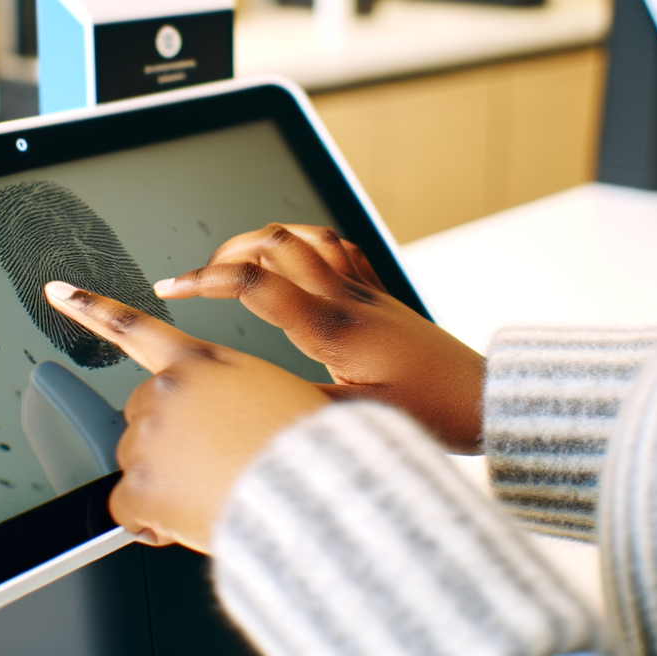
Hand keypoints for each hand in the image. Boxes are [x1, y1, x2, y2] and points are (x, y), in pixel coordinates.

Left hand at [44, 280, 329, 553]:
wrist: (316, 494)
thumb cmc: (307, 448)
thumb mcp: (273, 390)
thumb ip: (228, 391)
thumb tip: (213, 418)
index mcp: (201, 362)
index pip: (135, 328)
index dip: (91, 309)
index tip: (58, 292)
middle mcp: (167, 390)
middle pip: (138, 415)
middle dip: (163, 440)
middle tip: (210, 463)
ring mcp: (148, 437)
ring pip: (135, 464)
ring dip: (163, 482)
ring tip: (213, 490)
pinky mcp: (140, 486)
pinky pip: (127, 510)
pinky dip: (150, 522)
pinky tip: (188, 518)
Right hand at [157, 224, 485, 451]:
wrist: (485, 401)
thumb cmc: (432, 413)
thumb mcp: (355, 422)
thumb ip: (297, 408)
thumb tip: (246, 400)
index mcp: (332, 329)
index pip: (255, 283)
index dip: (204, 280)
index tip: (171, 289)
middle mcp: (347, 298)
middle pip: (274, 241)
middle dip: (225, 251)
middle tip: (195, 279)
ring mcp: (365, 291)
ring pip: (305, 235)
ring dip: (262, 239)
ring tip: (234, 262)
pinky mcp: (380, 294)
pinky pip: (338, 248)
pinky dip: (305, 244)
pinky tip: (293, 261)